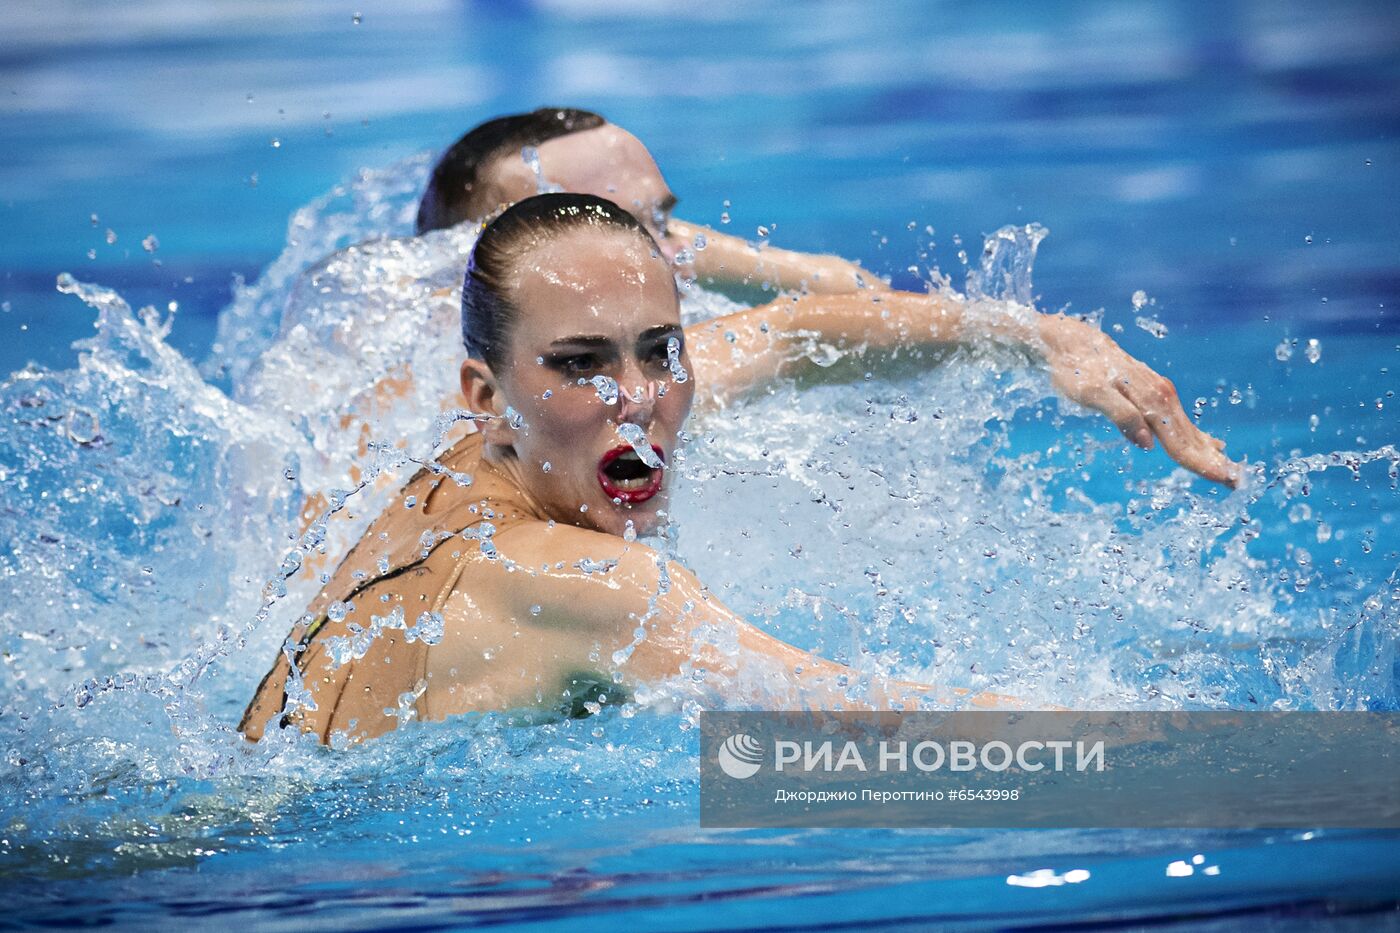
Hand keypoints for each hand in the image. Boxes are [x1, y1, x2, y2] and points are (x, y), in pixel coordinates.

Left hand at [1036, 314, 1239, 486]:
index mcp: (1151, 400)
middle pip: (1188, 437)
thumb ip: (1121, 416)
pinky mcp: (1152, 392)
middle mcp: (1161, 395)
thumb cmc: (1076, 370)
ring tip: (1227, 468)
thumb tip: (1147, 443)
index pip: (1180, 442)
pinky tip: (1209, 444)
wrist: (1070, 342)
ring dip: (1207, 450)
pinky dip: (1195, 435)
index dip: (1201, 463)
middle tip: (1235, 482)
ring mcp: (1158, 393)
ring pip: (1186, 428)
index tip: (1225, 479)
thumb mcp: (1092, 394)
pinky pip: (1179, 419)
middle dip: (1212, 460)